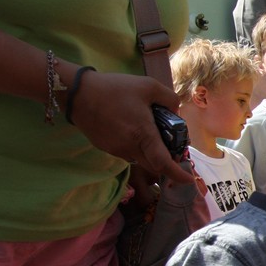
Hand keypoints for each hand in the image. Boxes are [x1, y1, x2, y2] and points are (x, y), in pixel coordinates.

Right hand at [68, 70, 193, 185]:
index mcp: (143, 134)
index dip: (177, 174)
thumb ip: (169, 99)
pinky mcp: (105, 147)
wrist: (77, 93)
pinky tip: (131, 127)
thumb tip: (176, 112)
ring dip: (149, 152)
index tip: (188, 179)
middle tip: (173, 147)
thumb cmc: (114, 88)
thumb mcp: (148, 86)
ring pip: (140, 158)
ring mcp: (115, 150)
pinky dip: (135, 146)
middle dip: (166, 161)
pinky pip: (126, 152)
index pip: (163, 163)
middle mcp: (129, 147)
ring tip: (150, 130)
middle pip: (153, 164)